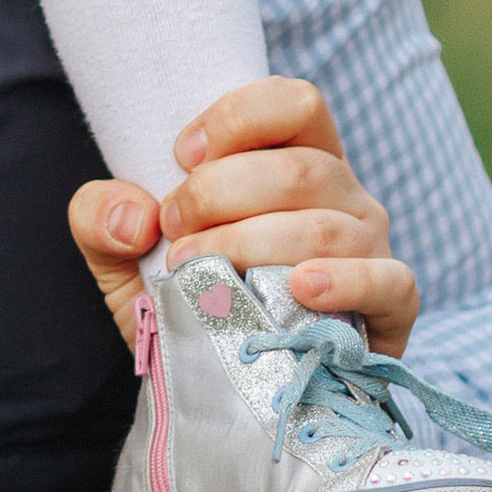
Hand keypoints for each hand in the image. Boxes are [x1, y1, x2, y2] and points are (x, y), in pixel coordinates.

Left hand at [67, 76, 418, 360]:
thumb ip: (101, 215)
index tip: (179, 156)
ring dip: (253, 245)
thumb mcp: (121, 254)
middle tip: (175, 233)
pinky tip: (301, 289)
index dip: (237, 119)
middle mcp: (342, 193)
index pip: (295, 103)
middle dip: (221, 195)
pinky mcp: (391, 309)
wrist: (215, 388)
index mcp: (294, 156)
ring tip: (202, 272)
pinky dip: (347, 282)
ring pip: (328, 226)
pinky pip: (391, 282)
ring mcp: (371, 248)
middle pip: (300, 168)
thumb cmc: (182, 296)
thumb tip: (134, 217)